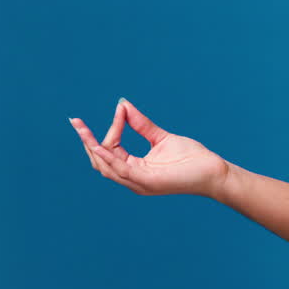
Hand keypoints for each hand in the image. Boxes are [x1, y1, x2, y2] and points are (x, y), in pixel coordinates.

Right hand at [70, 98, 228, 197]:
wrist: (213, 172)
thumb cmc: (191, 158)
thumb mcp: (161, 137)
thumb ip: (141, 124)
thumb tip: (122, 105)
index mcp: (135, 168)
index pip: (111, 150)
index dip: (111, 129)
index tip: (118, 108)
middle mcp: (133, 178)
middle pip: (101, 161)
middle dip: (87, 141)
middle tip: (75, 122)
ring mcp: (138, 183)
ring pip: (106, 167)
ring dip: (93, 148)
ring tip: (82, 131)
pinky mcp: (147, 182)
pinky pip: (121, 171)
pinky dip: (109, 158)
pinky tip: (100, 145)